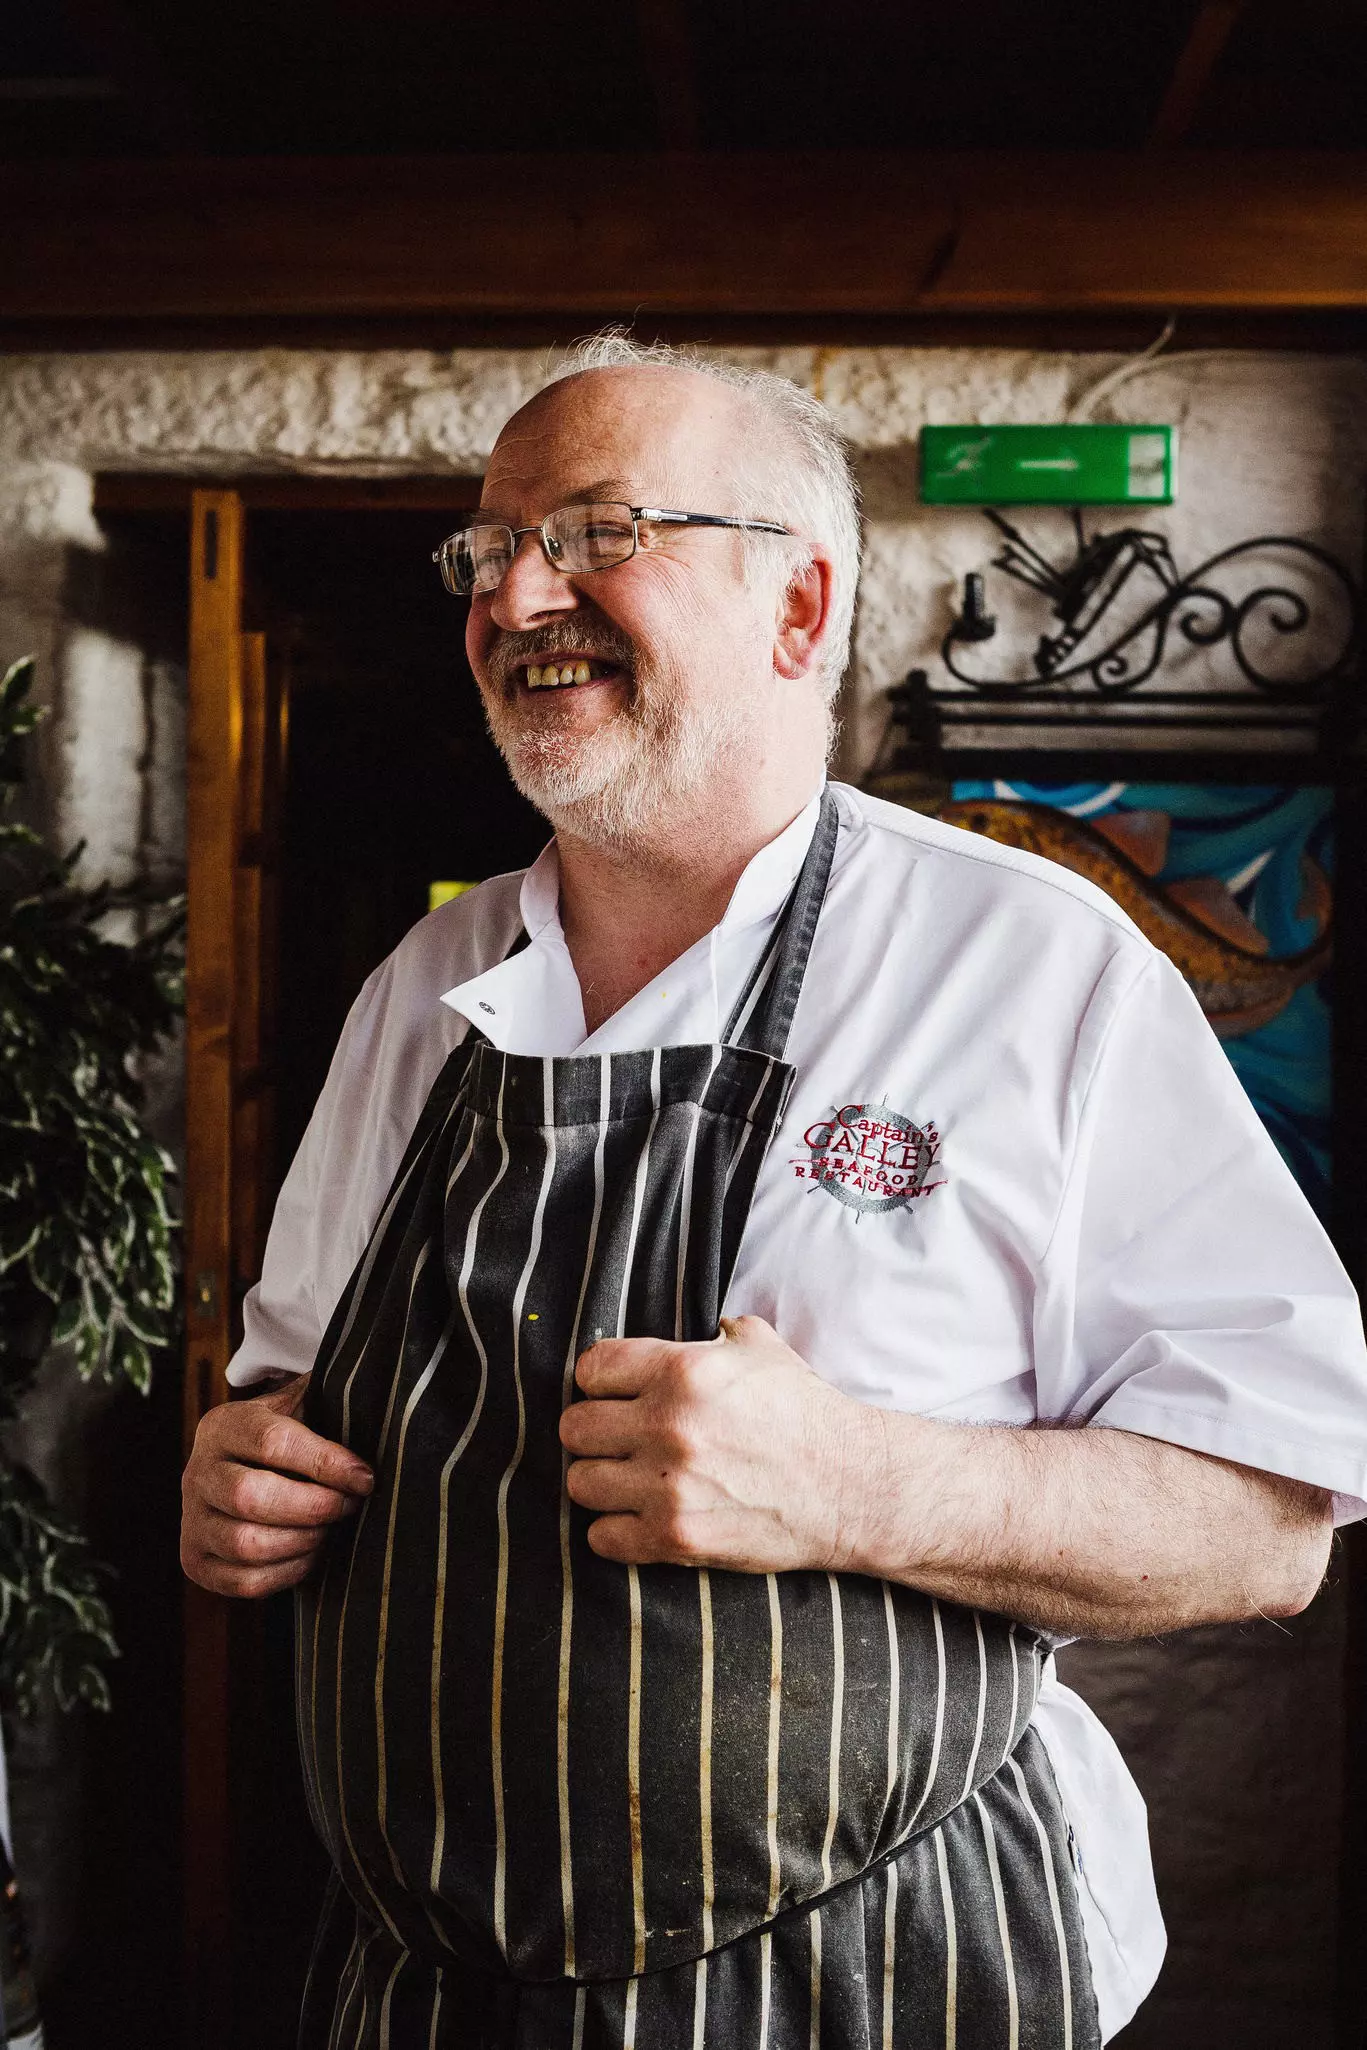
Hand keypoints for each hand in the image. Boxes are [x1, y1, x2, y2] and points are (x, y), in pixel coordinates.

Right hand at [180, 1376, 373, 1596]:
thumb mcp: (296, 1408)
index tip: (365, 1477)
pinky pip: (244, 1581)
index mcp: (223, 1426)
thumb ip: (325, 1398)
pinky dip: (287, 1572)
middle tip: (349, 1505)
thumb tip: (372, 1397)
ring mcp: (192, 1521)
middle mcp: (197, 1473)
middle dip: (314, 1506)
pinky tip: (311, 1553)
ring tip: (331, 1528)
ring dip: (303, 1541)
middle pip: (250, 1497)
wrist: (237, 1471)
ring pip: (246, 1544)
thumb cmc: (283, 1439)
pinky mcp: (196, 1562)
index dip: (326, 1463)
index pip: (272, 1441)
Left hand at [560, 1315, 879, 1571]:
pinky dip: (615, 1531)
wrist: (851, 1486)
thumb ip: (716, 1332)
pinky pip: (601, 1537)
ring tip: (630, 1481)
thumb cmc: (806, 1413)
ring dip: (602, 1482)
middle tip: (621, 1440)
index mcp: (683, 1370)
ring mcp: (667, 1486)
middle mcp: (668, 1425)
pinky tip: (640, 1519)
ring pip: (581, 1483)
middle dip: (595, 1433)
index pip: (590, 1369)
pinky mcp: (675, 1539)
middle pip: (574, 1428)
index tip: (615, 1395)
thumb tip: (697, 1326)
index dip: (599, 1382)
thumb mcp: (762, 1348)